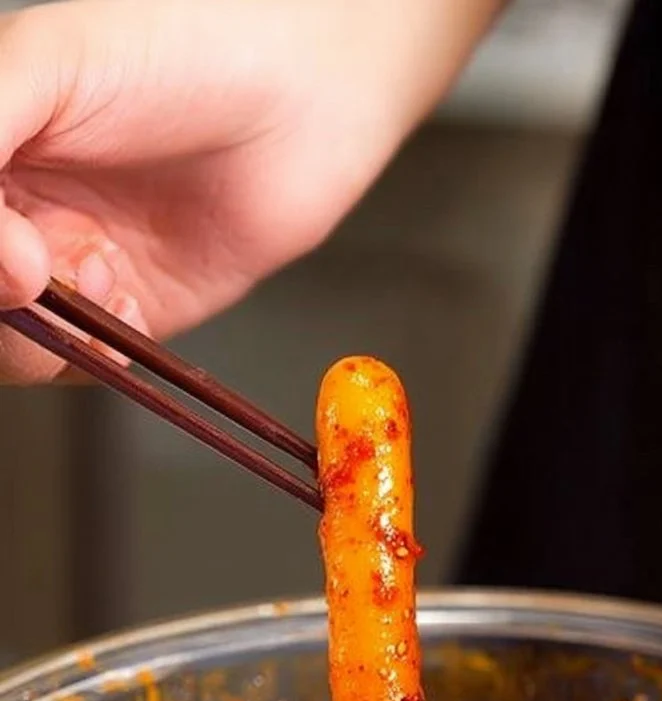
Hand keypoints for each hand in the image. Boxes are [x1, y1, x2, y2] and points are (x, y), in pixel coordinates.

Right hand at [0, 0, 501, 382]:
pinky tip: (130, 301)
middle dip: (0, 305)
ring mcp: (70, 265)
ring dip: (45, 335)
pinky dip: (96, 354)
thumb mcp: (48, 63)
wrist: (305, 95)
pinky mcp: (131, 311)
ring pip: (15, 345)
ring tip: (103, 274)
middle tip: (42, 272)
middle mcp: (13, 210)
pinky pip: (85, 364)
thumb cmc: (182, 48)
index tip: (13, 254)